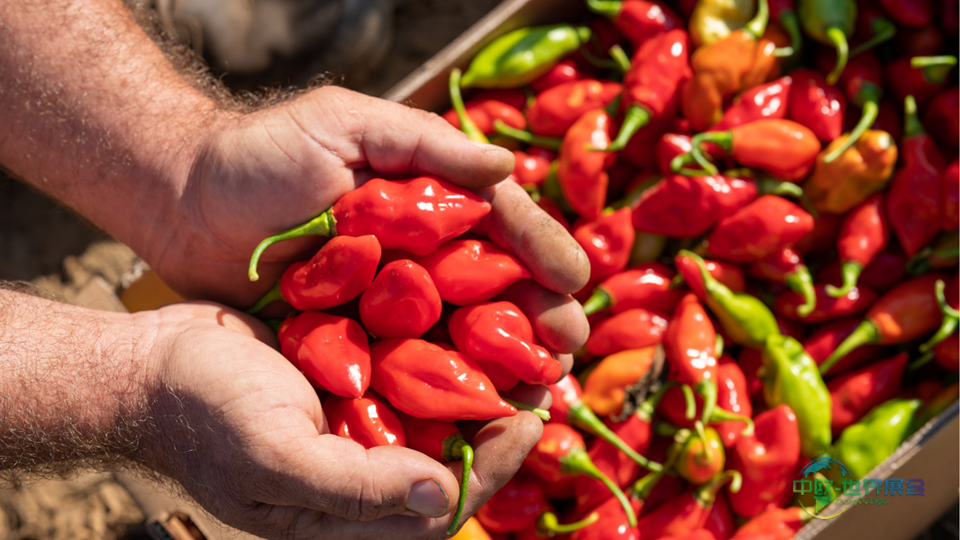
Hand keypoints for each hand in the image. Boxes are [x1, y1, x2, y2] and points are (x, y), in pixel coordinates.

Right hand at [140, 301, 549, 538]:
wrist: (152, 363)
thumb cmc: (204, 416)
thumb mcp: (274, 457)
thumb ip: (356, 488)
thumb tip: (441, 497)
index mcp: (353, 511)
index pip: (446, 502)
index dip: (495, 464)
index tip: (530, 419)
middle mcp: (368, 468)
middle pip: (456, 449)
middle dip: (500, 413)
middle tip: (546, 369)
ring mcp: (361, 420)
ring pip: (440, 404)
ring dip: (481, 372)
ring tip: (524, 335)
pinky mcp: (353, 375)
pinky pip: (410, 364)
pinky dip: (441, 342)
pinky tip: (470, 306)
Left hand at [145, 86, 589, 352]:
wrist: (182, 208)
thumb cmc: (260, 155)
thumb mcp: (342, 124)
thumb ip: (424, 142)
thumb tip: (507, 167)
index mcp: (429, 202)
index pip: (502, 227)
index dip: (542, 253)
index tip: (574, 282)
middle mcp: (421, 255)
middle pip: (496, 289)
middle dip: (539, 318)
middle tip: (569, 349)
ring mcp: (391, 303)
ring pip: (462, 336)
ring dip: (505, 363)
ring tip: (539, 388)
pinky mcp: (357, 343)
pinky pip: (409, 369)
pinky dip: (443, 391)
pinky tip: (474, 413)